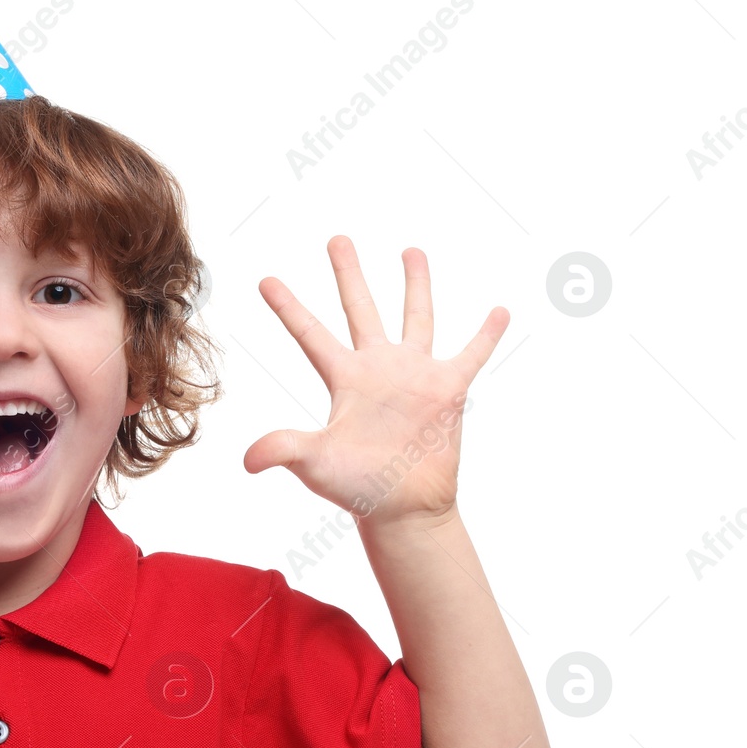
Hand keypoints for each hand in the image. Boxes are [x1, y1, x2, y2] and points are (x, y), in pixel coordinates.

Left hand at [243, 236, 507, 526]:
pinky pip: (472, 355)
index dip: (288, 307)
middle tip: (336, 238)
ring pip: (416, 317)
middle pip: (361, 309)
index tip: (265, 279)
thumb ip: (283, 450)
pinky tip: (500, 310)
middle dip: (349, 274)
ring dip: (415, 285)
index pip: (309, 334)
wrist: (404, 509)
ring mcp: (415, 376)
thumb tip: (247, 460)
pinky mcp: (449, 391)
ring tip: (411, 250)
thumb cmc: (358, 488)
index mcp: (344, 379)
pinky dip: (486, 334)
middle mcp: (378, 369)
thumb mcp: (315, 464)